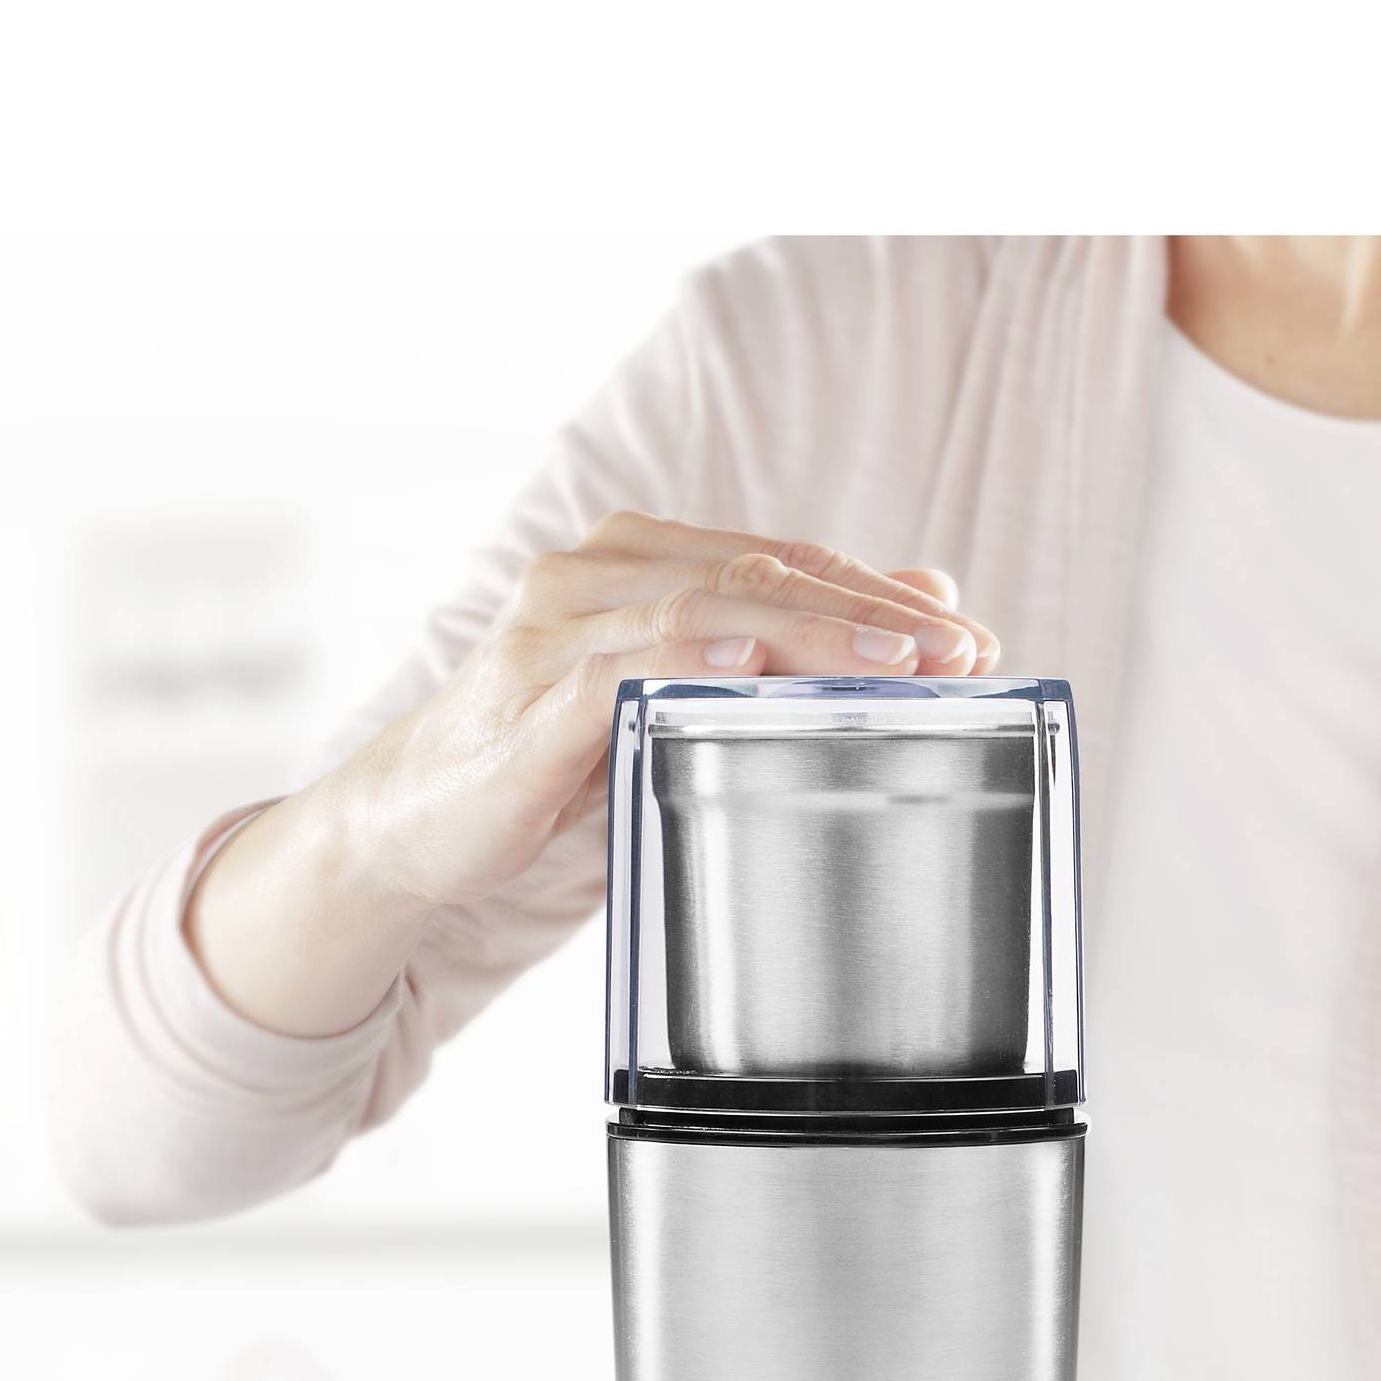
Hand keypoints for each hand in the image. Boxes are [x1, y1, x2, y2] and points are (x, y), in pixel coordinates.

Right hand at [348, 513, 997, 908]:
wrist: (414, 820)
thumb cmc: (549, 760)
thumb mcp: (672, 702)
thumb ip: (775, 651)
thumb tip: (918, 598)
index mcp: (638, 559)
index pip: (785, 560)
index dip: (880, 593)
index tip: (967, 635)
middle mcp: (596, 571)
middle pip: (759, 573)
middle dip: (869, 614)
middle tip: (958, 651)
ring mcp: (556, 626)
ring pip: (705, 607)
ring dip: (811, 636)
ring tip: (896, 666)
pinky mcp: (530, 697)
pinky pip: (622, 668)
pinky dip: (692, 662)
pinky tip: (750, 670)